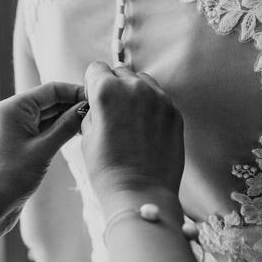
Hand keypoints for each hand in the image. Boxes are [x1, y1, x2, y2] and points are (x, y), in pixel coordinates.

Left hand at [0, 83, 85, 211]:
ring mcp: (18, 128)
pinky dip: (61, 130)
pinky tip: (78, 133)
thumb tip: (86, 108)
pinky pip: (45, 129)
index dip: (76, 92)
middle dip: (74, 104)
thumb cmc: (10, 177)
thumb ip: (66, 126)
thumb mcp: (43, 149)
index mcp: (15, 107)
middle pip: (51, 100)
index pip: (52, 89)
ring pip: (50, 115)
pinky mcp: (22, 143)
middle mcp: (14, 113)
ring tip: (92, 123)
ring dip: (69, 118)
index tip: (97, 99)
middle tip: (100, 112)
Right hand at [80, 63, 183, 218]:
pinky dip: (152, 106)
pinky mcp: (174, 112)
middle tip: (113, 112)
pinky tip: (147, 129)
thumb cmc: (108, 169)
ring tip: (132, 120)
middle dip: (115, 86)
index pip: (97, 68)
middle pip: (121, 72)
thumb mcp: (87, 137)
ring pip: (143, 81)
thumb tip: (98, 102)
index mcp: (107, 91)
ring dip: (135, 93)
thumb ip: (92, 110)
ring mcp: (158, 98)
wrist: (141, 193)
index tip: (96, 100)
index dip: (93, 84)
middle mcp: (134, 88)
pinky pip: (159, 98)